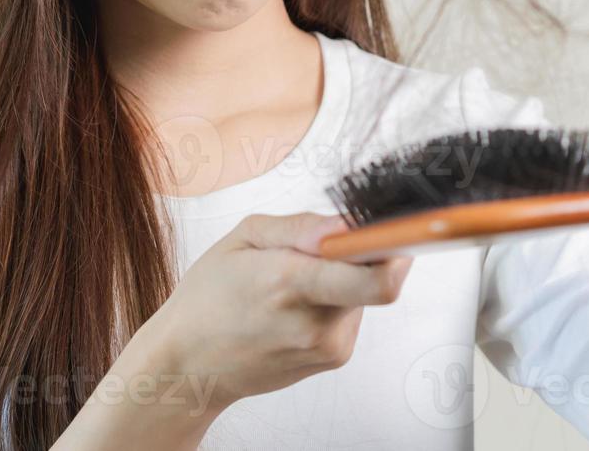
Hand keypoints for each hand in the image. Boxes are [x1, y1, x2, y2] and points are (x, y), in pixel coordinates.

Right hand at [140, 212, 411, 412]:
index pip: (377, 278)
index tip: (400, 228)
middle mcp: (317, 323)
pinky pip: (351, 312)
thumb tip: (347, 224)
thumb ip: (301, 226)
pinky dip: (334, 299)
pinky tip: (294, 306)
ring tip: (292, 281)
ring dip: (342, 277)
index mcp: (291, 283)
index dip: (398, 248)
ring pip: (363, 290)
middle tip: (324, 246)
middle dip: (360, 253)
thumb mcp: (242, 239)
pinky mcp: (334, 358)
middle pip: (376, 276)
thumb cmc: (208, 297)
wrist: (189, 365)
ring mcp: (329, 346)